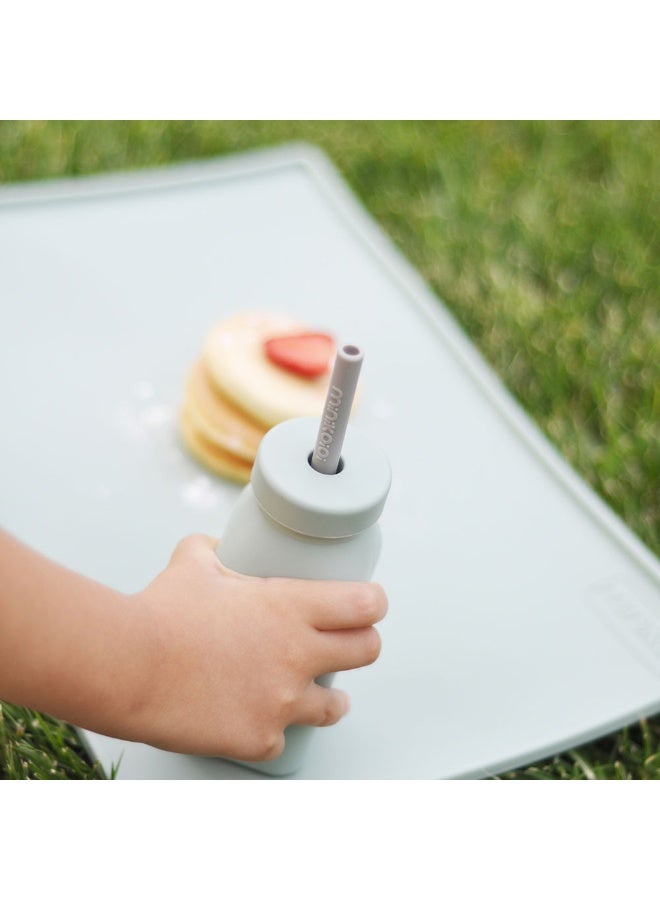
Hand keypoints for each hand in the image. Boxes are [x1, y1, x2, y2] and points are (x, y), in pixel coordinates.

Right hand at [128, 534, 387, 760]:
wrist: (129, 666)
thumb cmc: (160, 614)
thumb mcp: (192, 562)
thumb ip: (213, 549)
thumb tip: (216, 545)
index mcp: (291, 607)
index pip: (365, 604)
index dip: (372, 603)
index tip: (369, 604)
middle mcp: (298, 654)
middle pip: (368, 651)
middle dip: (362, 644)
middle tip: (349, 644)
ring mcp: (283, 701)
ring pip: (337, 705)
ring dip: (329, 697)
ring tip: (317, 695)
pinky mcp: (260, 738)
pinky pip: (281, 739)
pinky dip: (270, 729)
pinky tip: (256, 718)